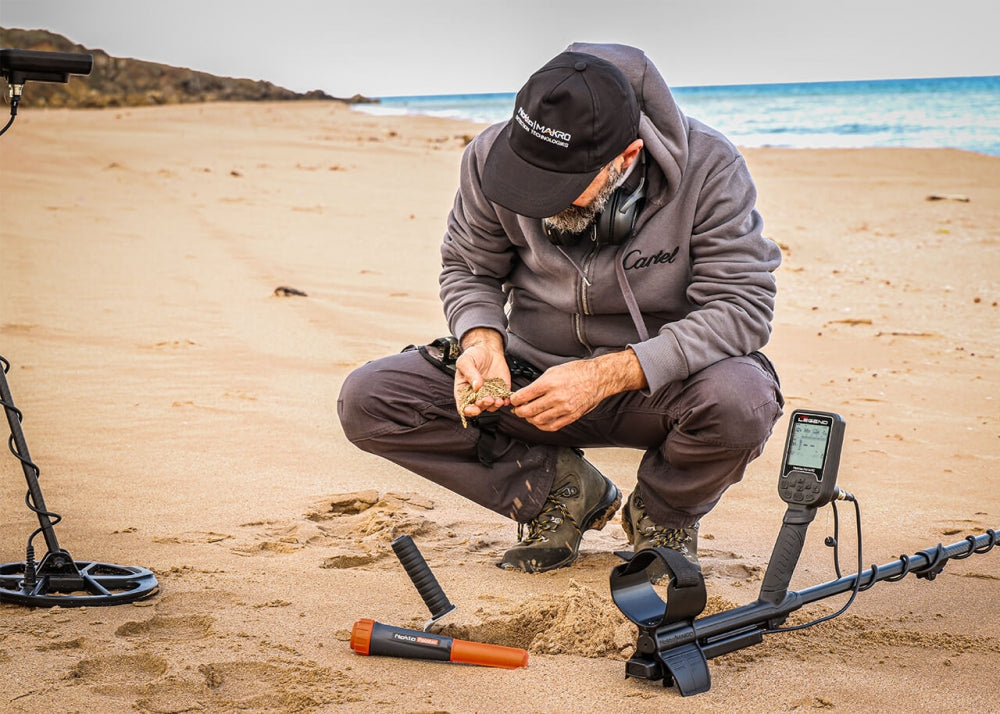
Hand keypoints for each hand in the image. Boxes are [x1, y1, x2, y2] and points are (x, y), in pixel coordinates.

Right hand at [455, 329, 510, 419]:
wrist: (488, 349)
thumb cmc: (473, 355)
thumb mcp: (465, 361)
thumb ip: (469, 373)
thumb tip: (476, 386)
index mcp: (464, 391)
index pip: (464, 407)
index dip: (469, 411)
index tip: (475, 409)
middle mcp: (476, 395)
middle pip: (478, 408)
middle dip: (484, 406)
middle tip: (488, 399)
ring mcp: (489, 394)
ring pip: (491, 407)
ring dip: (495, 406)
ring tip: (498, 400)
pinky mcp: (500, 391)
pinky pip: (503, 400)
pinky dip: (505, 401)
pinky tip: (506, 398)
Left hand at [510, 349, 647, 431]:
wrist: (597, 378)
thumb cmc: (576, 372)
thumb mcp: (553, 371)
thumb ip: (538, 384)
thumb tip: (525, 394)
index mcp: (549, 383)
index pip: (524, 396)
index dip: (515, 400)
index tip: (513, 400)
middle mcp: (556, 397)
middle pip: (528, 411)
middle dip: (519, 411)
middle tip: (518, 409)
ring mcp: (564, 409)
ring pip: (538, 421)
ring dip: (529, 419)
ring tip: (528, 415)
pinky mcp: (571, 417)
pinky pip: (551, 426)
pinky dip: (542, 425)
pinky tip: (539, 421)